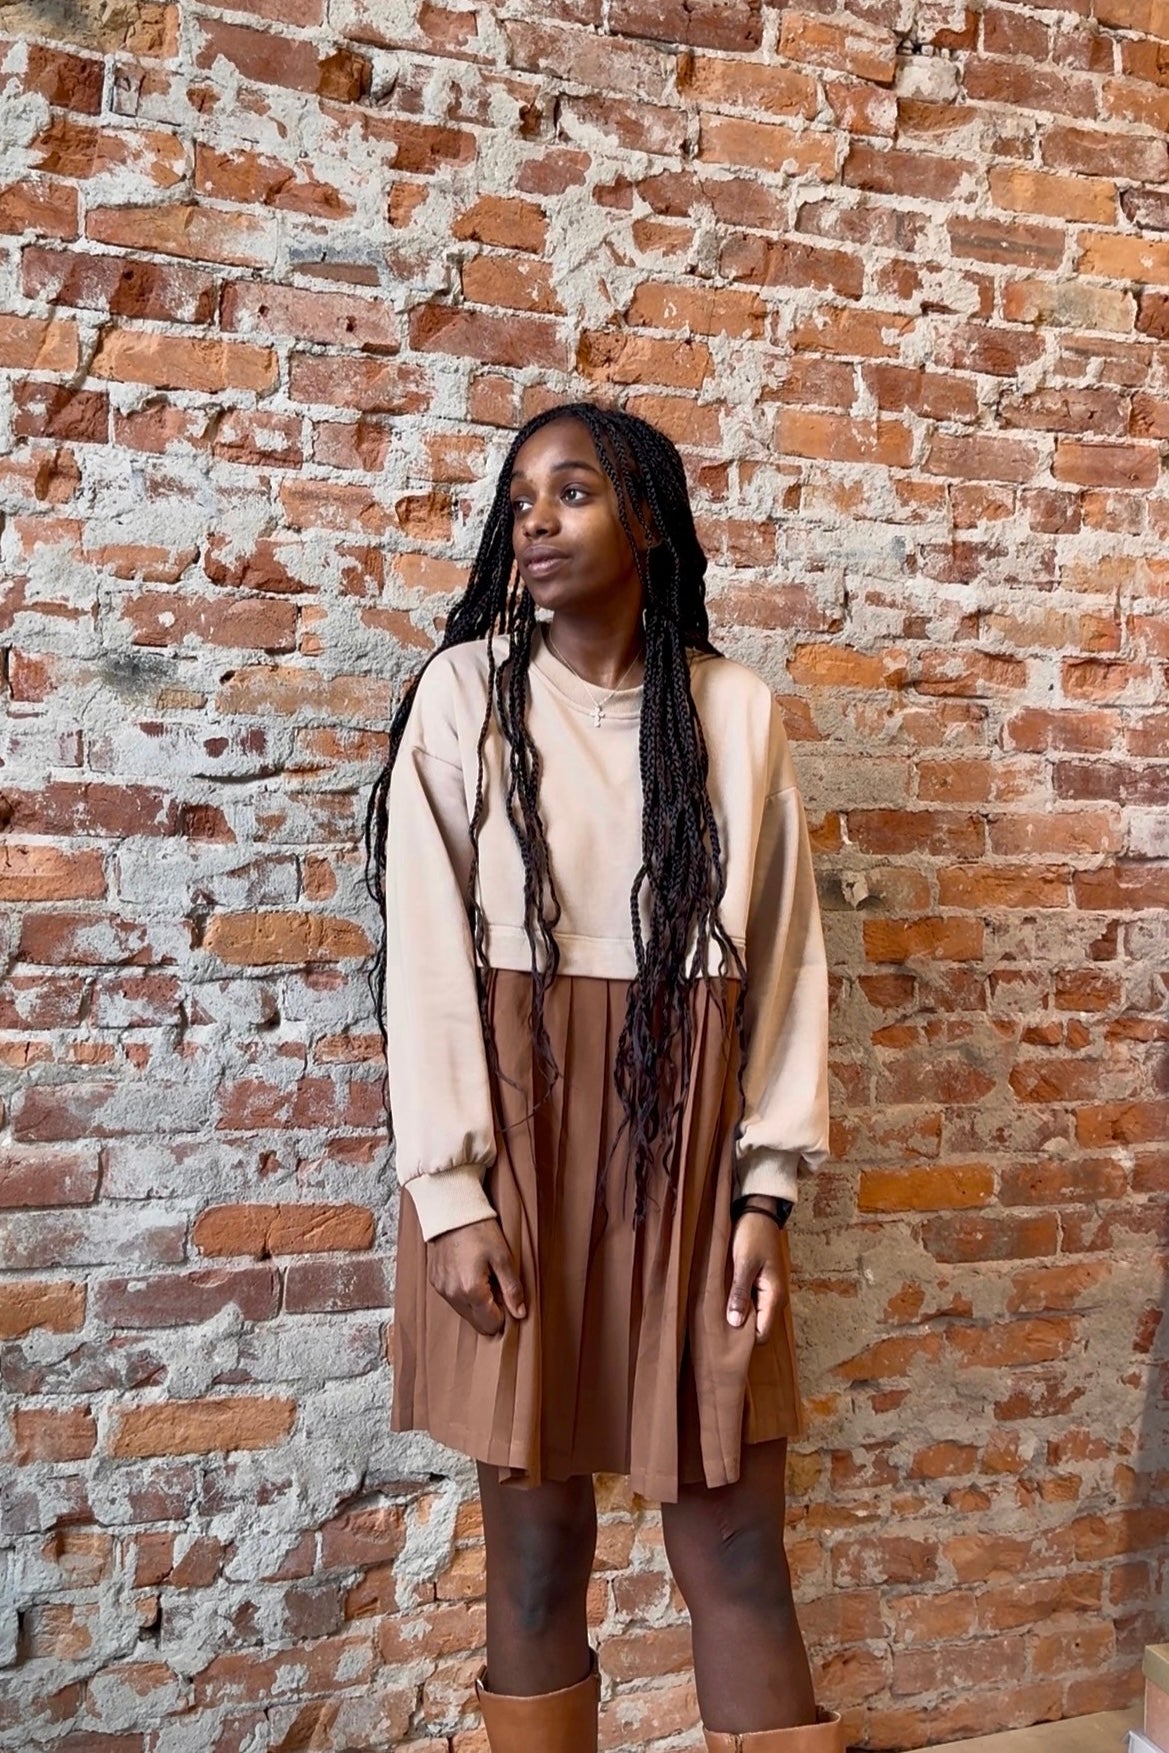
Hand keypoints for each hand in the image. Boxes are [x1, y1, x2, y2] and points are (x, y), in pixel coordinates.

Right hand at [427, 1216, 526, 1336]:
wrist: (453, 1212)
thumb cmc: (480, 1231)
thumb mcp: (503, 1258)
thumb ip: (512, 1289)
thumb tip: (520, 1313)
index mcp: (471, 1290)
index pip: (491, 1324)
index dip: (504, 1315)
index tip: (507, 1297)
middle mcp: (453, 1295)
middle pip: (477, 1323)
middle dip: (490, 1311)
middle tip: (497, 1286)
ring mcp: (442, 1289)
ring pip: (465, 1313)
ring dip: (477, 1304)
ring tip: (484, 1277)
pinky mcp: (436, 1282)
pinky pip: (453, 1300)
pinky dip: (464, 1294)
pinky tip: (470, 1274)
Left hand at [726, 1211, 789, 1344]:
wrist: (759, 1213)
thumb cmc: (752, 1235)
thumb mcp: (743, 1263)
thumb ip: (740, 1293)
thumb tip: (735, 1322)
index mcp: (775, 1295)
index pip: (762, 1334)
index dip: (744, 1339)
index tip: (724, 1336)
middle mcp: (776, 1298)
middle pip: (758, 1328)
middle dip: (739, 1329)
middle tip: (716, 1324)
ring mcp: (769, 1292)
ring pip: (754, 1316)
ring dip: (739, 1315)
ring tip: (718, 1312)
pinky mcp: (761, 1285)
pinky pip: (752, 1304)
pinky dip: (740, 1304)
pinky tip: (725, 1299)